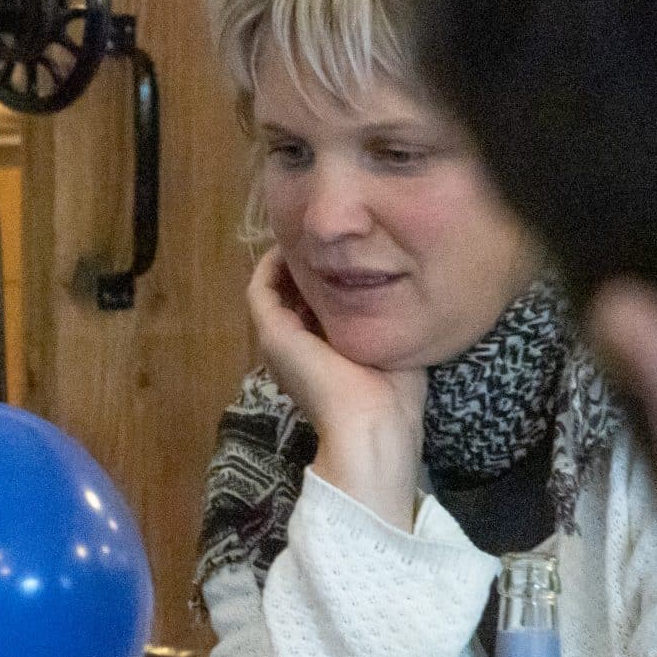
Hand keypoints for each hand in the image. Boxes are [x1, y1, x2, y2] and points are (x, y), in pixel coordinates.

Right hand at [247, 250, 424, 527]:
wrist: (371, 422)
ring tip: (309, 234)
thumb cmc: (392, 396)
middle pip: (289, 297)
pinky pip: (260, 288)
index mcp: (320, 358)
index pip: (312, 310)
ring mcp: (277, 341)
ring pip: (272, 290)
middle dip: (305, 267)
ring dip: (287, 262)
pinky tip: (296, 243)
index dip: (324, 281)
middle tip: (325, 239)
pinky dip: (273, 263)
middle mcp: (294, 349)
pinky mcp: (271, 332)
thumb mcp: (391, 348)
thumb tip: (396, 291)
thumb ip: (385, 323)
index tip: (347, 254)